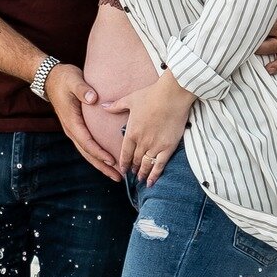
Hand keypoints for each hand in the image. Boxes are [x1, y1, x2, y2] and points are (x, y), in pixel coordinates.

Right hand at [44, 62, 121, 180]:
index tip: (112, 161)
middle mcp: (71, 129)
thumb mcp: (73, 80)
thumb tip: (92, 98)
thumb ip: (83, 89)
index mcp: (72, 121)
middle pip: (87, 153)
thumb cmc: (64, 79)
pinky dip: (97, 155)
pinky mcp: (77, 128)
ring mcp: (73, 130)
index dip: (99, 153)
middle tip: (118, 177)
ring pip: (87, 152)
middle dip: (102, 166)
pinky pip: (87, 146)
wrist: (50, 78)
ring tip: (115, 175)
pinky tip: (107, 161)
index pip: (87, 142)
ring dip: (100, 164)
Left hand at [103, 70, 193, 184]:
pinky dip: (155, 175)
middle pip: (135, 160)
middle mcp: (142, 142)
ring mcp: (155, 146)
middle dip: (133, 169)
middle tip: (133, 174)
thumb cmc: (151, 95)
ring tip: (141, 180)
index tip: (123, 169)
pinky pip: (160, 165)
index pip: (124, 153)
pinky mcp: (168, 147)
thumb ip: (116, 106)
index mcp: (131, 132)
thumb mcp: (130, 99)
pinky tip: (151, 182)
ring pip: (146, 165)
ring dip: (142, 174)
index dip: (123, 163)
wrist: (172, 95)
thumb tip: (103, 106)